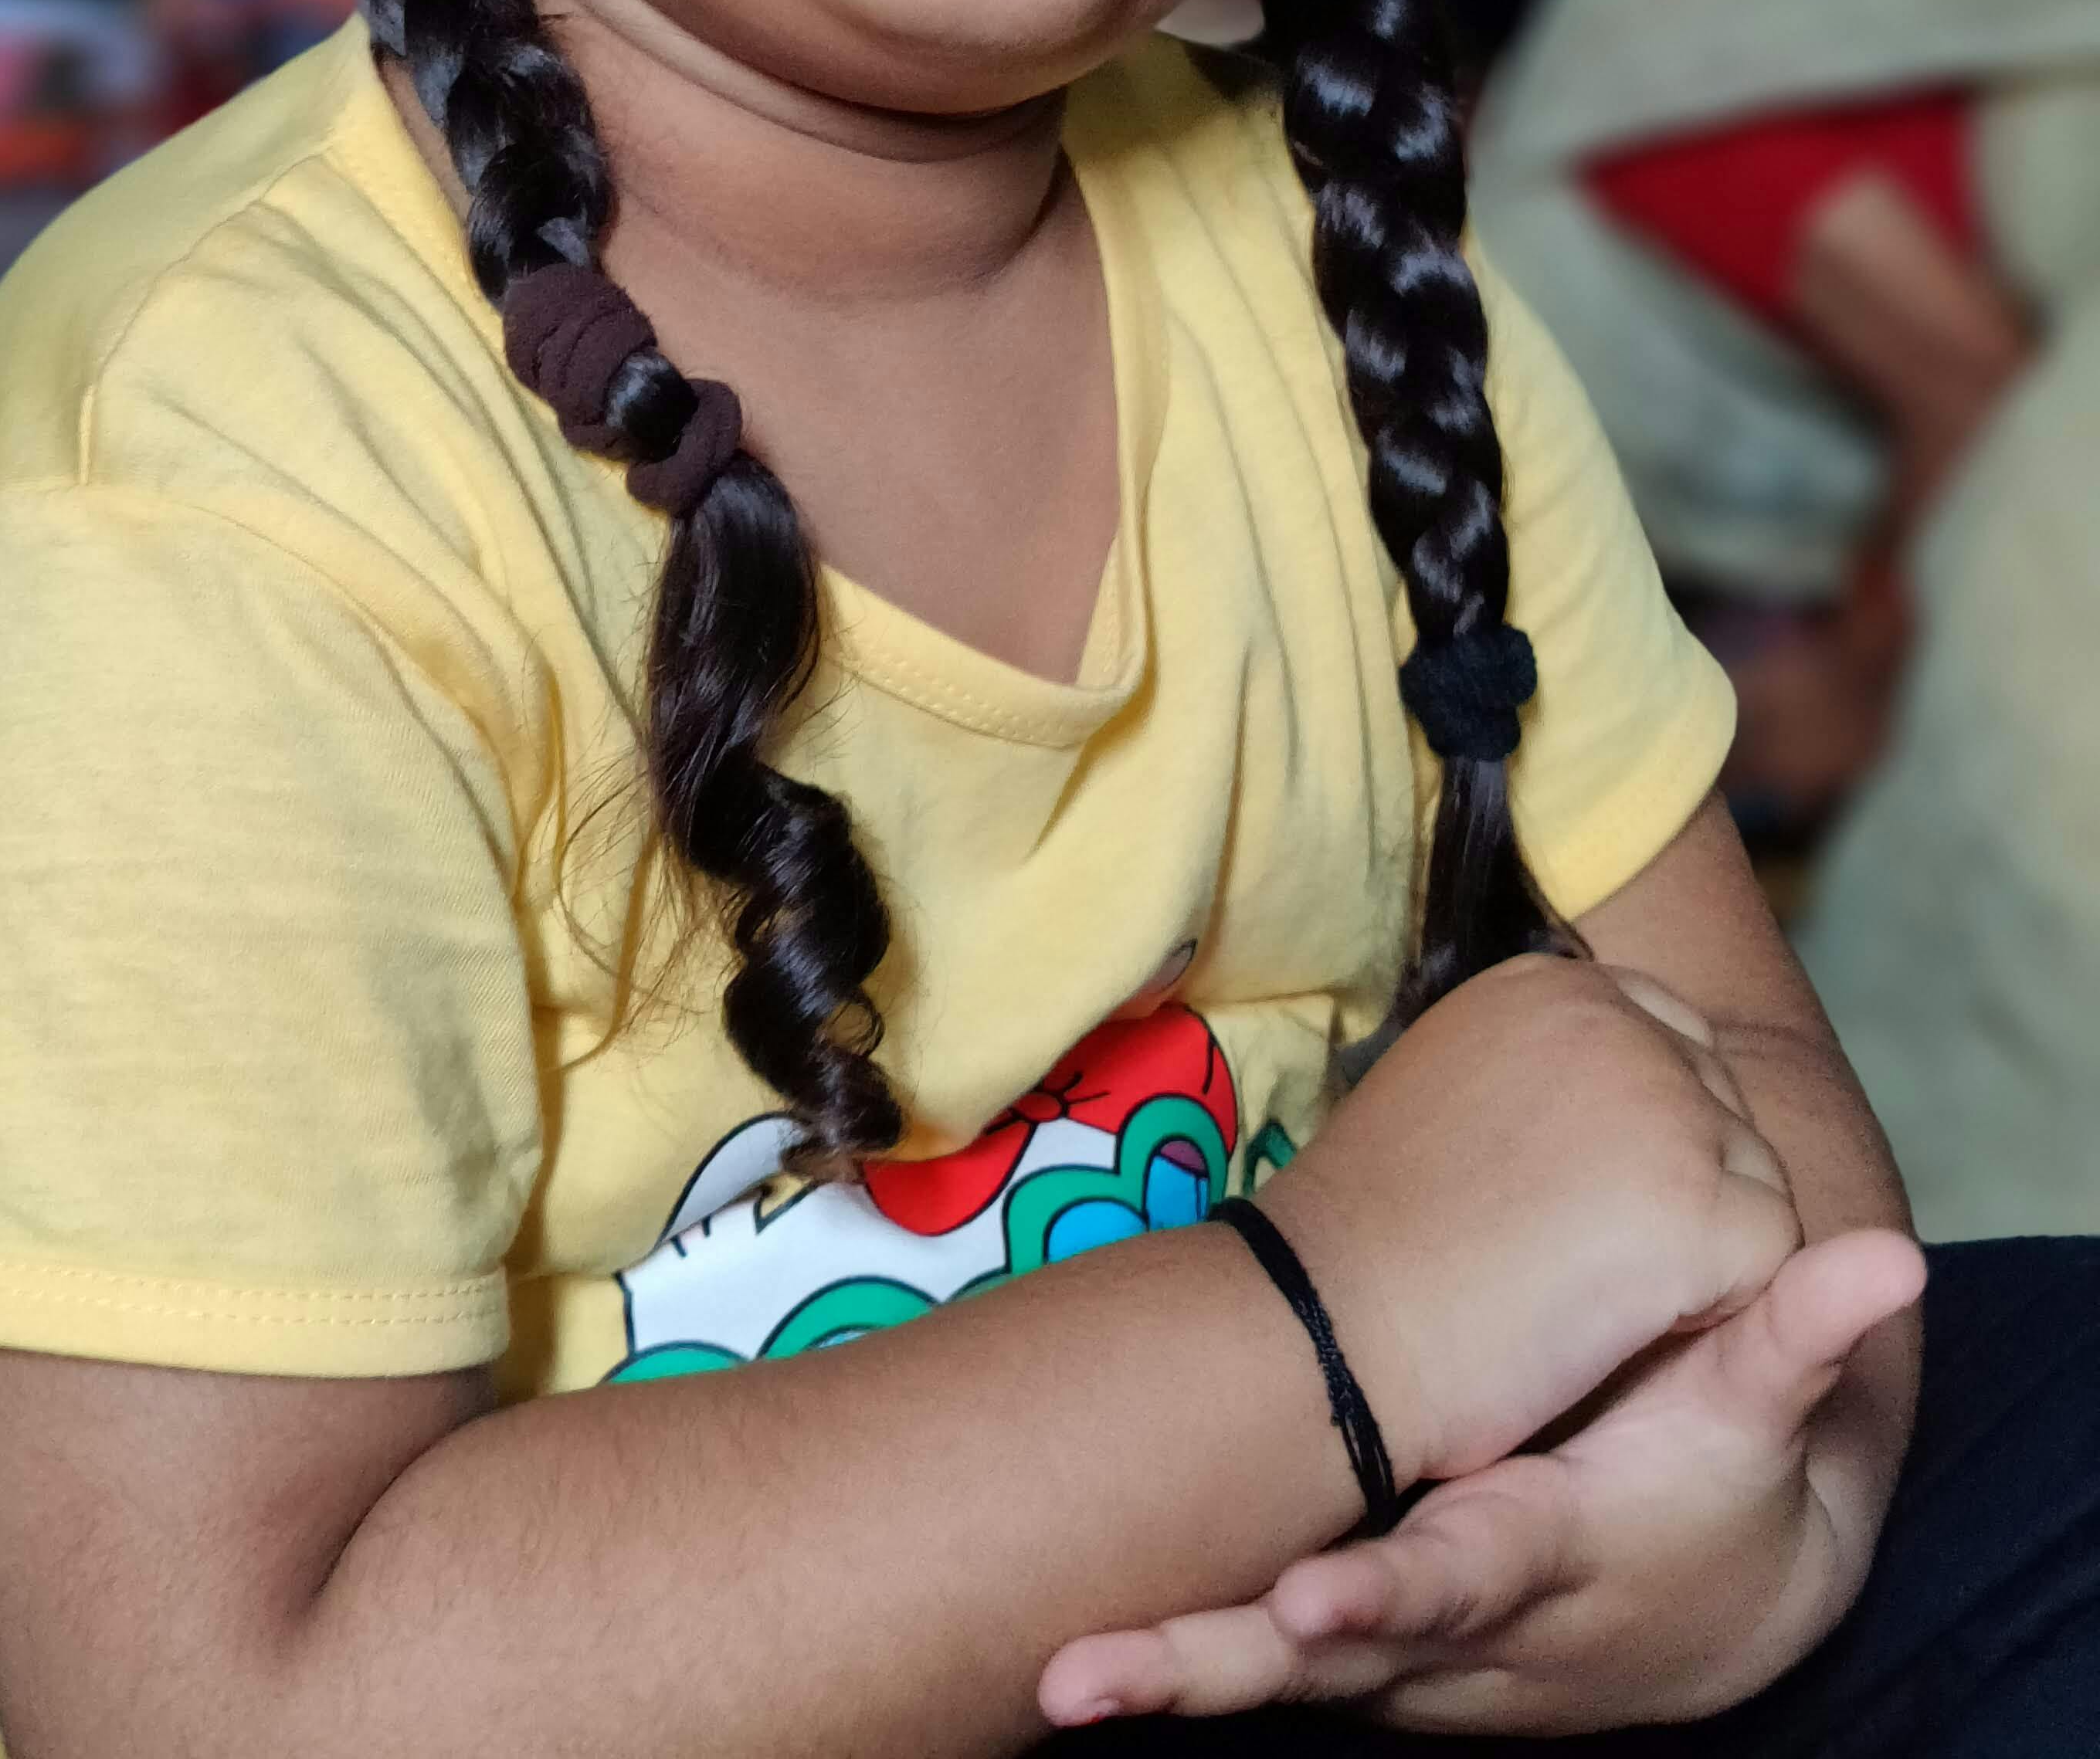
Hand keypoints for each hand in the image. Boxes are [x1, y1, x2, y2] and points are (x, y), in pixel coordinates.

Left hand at [1039, 1225, 1925, 1735]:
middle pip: (1307, 1658)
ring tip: (1054, 1674)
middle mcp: (1438, 1628)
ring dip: (1154, 1672)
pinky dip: (1167, 1654)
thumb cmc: (1705, 1488)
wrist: (1682, 1605)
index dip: (1375, 1597)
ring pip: (1257, 1673)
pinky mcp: (1348, 1636)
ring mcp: (1383, 1648)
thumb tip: (1886, 1263)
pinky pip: (1244, 1652)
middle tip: (1083, 1677)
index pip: (1442, 1581)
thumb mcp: (1745, 1423)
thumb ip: (1788, 1345)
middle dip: (1200, 1667)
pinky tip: (1069, 1640)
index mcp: (1518, 1561)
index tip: (1296, 1608)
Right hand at [1256, 956, 1803, 1490]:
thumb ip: (1543, 1069)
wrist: (1335, 1317)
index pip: (1672, 1035)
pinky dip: (1711, 1304)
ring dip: (1697, 1243)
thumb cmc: (1376, 1229)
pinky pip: (1766, 1258)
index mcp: (1554, 985)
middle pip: (1723, 1106)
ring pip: (1754, 1181)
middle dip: (1681, 1182)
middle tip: (1578, 1250)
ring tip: (1588, 1283)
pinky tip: (1617, 1319)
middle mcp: (1621, 1022)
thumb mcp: (1454, 1087)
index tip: (1582, 1193)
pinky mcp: (1702, 1207)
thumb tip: (1610, 1104)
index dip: (1649, 1128)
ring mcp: (1669, 1109)